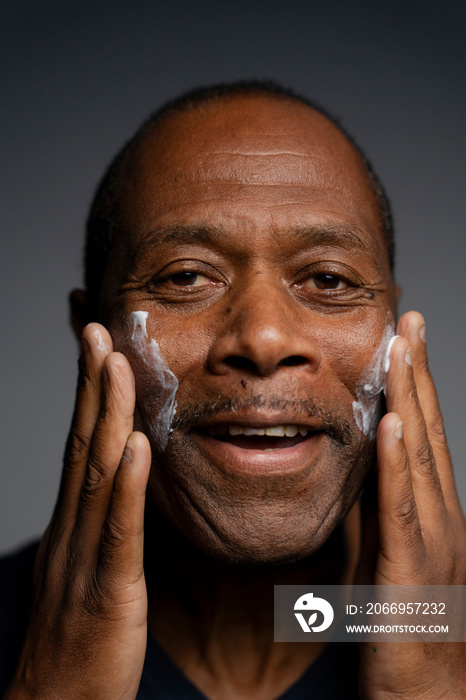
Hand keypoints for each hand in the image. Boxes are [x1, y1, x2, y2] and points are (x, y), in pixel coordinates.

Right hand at [5, 324, 150, 699]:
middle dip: (91, 385)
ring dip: (107, 417)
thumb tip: (126, 480)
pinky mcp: (108, 592)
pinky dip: (129, 486)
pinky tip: (139, 446)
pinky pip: (119, 533)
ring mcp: (84, 559)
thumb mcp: (87, 570)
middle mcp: (71, 531)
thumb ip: (105, 525)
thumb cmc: (77, 642)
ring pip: (97, 476)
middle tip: (98, 331)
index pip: (79, 444)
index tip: (96, 347)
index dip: (86, 393)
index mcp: (71, 524)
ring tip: (117, 366)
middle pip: (82, 445)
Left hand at [357, 311, 465, 698]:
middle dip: (417, 373)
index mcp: (432, 511)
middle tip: (408, 320)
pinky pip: (403, 509)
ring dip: (410, 399)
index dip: (413, 384)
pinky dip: (397, 464)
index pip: (421, 434)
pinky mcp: (411, 571)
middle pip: (426, 431)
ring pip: (419, 456)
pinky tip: (390, 425)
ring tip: (401, 349)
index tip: (402, 338)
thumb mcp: (386, 555)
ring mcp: (433, 541)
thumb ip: (378, 511)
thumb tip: (358, 469)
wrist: (426, 699)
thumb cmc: (404, 629)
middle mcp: (441, 516)